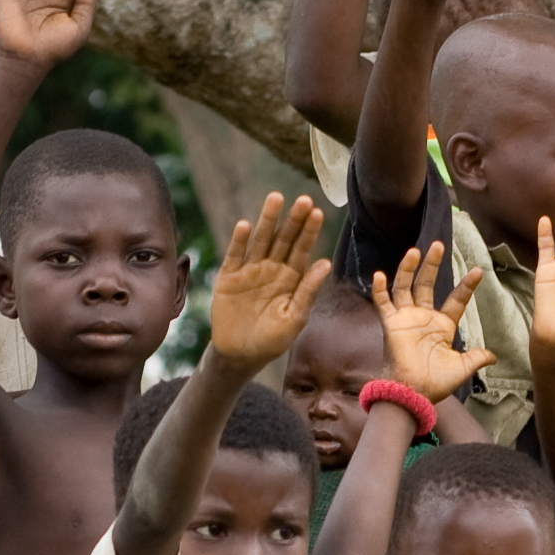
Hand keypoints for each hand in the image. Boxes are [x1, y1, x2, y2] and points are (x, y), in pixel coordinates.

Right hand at [204, 192, 326, 369]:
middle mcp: (271, 269)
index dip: (309, 232)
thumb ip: (307, 291)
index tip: (318, 213)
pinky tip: (245, 225)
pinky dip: (238, 241)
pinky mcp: (229, 278)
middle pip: (284, 239)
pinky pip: (234, 256)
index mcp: (290, 278)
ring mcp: (250, 271)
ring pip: (260, 240)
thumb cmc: (272, 340)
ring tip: (276, 199)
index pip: (302, 250)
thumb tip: (325, 263)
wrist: (240, 356)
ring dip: (268, 220)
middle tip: (304, 200)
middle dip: (293, 220)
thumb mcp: (294, 318)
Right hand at [366, 244, 485, 400]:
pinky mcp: (391, 324)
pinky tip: (379, 274)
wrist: (413, 394)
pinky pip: (383, 303)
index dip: (466, 286)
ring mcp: (406, 319)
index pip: (456, 300)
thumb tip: (494, 357)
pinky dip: (379, 289)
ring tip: (415, 251)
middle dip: (432, 265)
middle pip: (427, 284)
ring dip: (408, 269)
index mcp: (442, 326)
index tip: (479, 271)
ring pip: (405, 286)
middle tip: (438, 245)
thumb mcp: (462, 368)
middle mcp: (423, 318)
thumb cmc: (435, 384)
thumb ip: (476, 358)